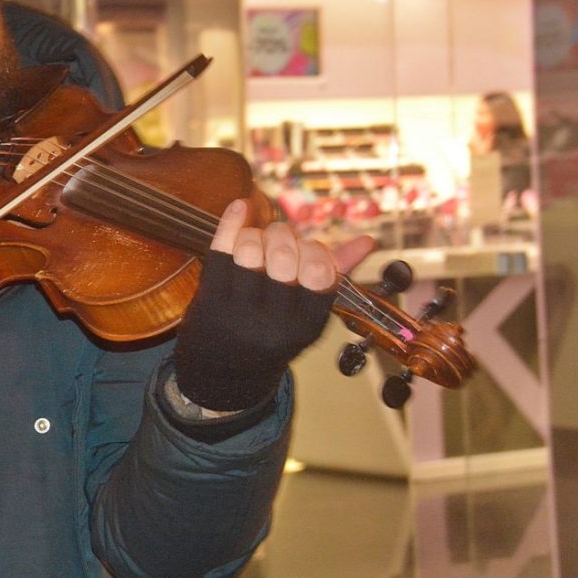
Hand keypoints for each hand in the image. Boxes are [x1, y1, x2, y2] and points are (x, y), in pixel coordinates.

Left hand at [170, 199, 374, 412]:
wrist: (223, 371)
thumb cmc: (273, 333)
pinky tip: (241, 206)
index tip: (307, 251)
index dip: (314, 250)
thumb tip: (367, 241)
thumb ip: (335, 274)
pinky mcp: (209, 298)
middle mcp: (272, 322)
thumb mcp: (307, 314)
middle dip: (283, 235)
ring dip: (257, 233)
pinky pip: (219, 248)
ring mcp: (236, 311)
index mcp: (305, 326)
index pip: (319, 272)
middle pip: (282, 254)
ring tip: (258, 241)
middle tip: (279, 239)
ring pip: (249, 248)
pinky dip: (232, 220)